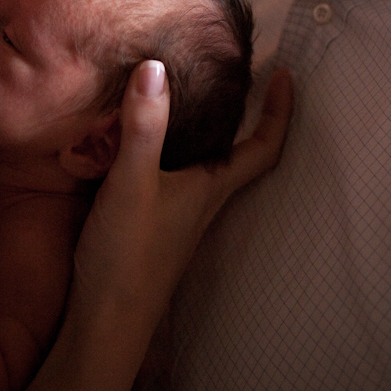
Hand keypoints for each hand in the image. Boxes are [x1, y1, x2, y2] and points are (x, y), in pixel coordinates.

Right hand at [74, 63, 292, 315]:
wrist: (104, 323)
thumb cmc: (128, 257)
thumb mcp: (132, 183)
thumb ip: (144, 127)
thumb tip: (155, 68)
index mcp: (211, 187)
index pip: (263, 148)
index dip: (280, 111)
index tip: (286, 75)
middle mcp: (202, 198)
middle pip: (239, 152)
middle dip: (246, 112)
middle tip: (238, 71)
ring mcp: (179, 213)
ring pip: (206, 162)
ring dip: (208, 128)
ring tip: (193, 91)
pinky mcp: (153, 220)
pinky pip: (174, 172)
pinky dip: (170, 145)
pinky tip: (146, 136)